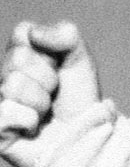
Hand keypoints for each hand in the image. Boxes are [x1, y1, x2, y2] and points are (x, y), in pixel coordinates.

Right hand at [0, 21, 101, 166]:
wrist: (84, 135)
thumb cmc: (78, 97)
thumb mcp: (79, 59)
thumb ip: (64, 35)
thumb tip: (33, 33)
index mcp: (20, 55)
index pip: (22, 32)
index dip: (49, 49)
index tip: (59, 66)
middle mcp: (3, 77)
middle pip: (18, 59)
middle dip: (47, 77)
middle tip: (54, 92)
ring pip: (13, 85)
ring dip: (40, 100)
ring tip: (45, 111)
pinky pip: (7, 112)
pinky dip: (29, 120)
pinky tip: (33, 128)